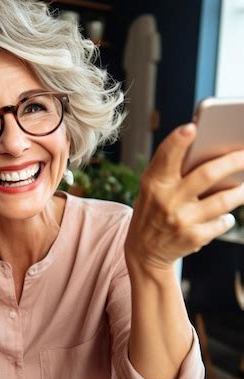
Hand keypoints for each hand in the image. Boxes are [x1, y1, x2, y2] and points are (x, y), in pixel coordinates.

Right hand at [125, 123, 243, 271]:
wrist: (144, 251)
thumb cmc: (154, 209)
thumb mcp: (153, 188)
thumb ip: (171, 169)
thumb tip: (212, 150)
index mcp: (154, 182)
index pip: (166, 156)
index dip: (178, 141)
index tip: (192, 127)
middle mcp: (167, 199)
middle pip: (207, 175)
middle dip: (233, 161)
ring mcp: (181, 220)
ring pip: (223, 201)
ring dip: (241, 191)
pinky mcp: (194, 238)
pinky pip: (222, 222)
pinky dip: (227, 218)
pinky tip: (227, 216)